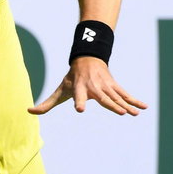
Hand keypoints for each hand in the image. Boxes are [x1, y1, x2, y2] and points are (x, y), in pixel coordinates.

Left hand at [28, 56, 147, 115]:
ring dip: (127, 105)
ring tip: (133, 114)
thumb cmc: (71, 78)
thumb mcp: (59, 90)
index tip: (80, 110)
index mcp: (80, 89)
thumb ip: (46, 104)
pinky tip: (144, 107)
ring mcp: (106, 86)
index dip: (79, 102)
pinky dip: (135, 100)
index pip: (78, 97)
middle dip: (111, 105)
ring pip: (117, 97)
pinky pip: (126, 94)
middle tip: (121, 113)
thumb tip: (28, 111)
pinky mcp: (114, 86)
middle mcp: (94, 88)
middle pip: (103, 98)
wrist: (87, 59)